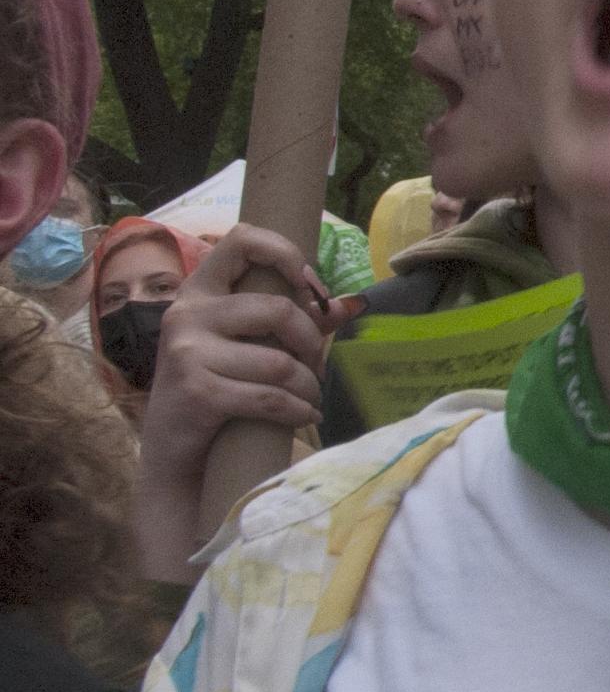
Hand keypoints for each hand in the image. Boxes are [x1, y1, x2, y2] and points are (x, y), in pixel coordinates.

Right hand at [144, 227, 345, 478]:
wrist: (173, 452)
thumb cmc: (217, 387)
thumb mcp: (245, 345)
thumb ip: (295, 321)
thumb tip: (354, 303)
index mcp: (198, 292)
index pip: (241, 239)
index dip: (285, 253)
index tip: (310, 287)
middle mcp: (186, 314)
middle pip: (277, 309)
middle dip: (311, 341)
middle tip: (316, 364)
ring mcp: (186, 353)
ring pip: (279, 362)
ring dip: (308, 385)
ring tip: (311, 395)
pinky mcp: (196, 392)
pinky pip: (269, 397)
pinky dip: (298, 410)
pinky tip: (306, 414)